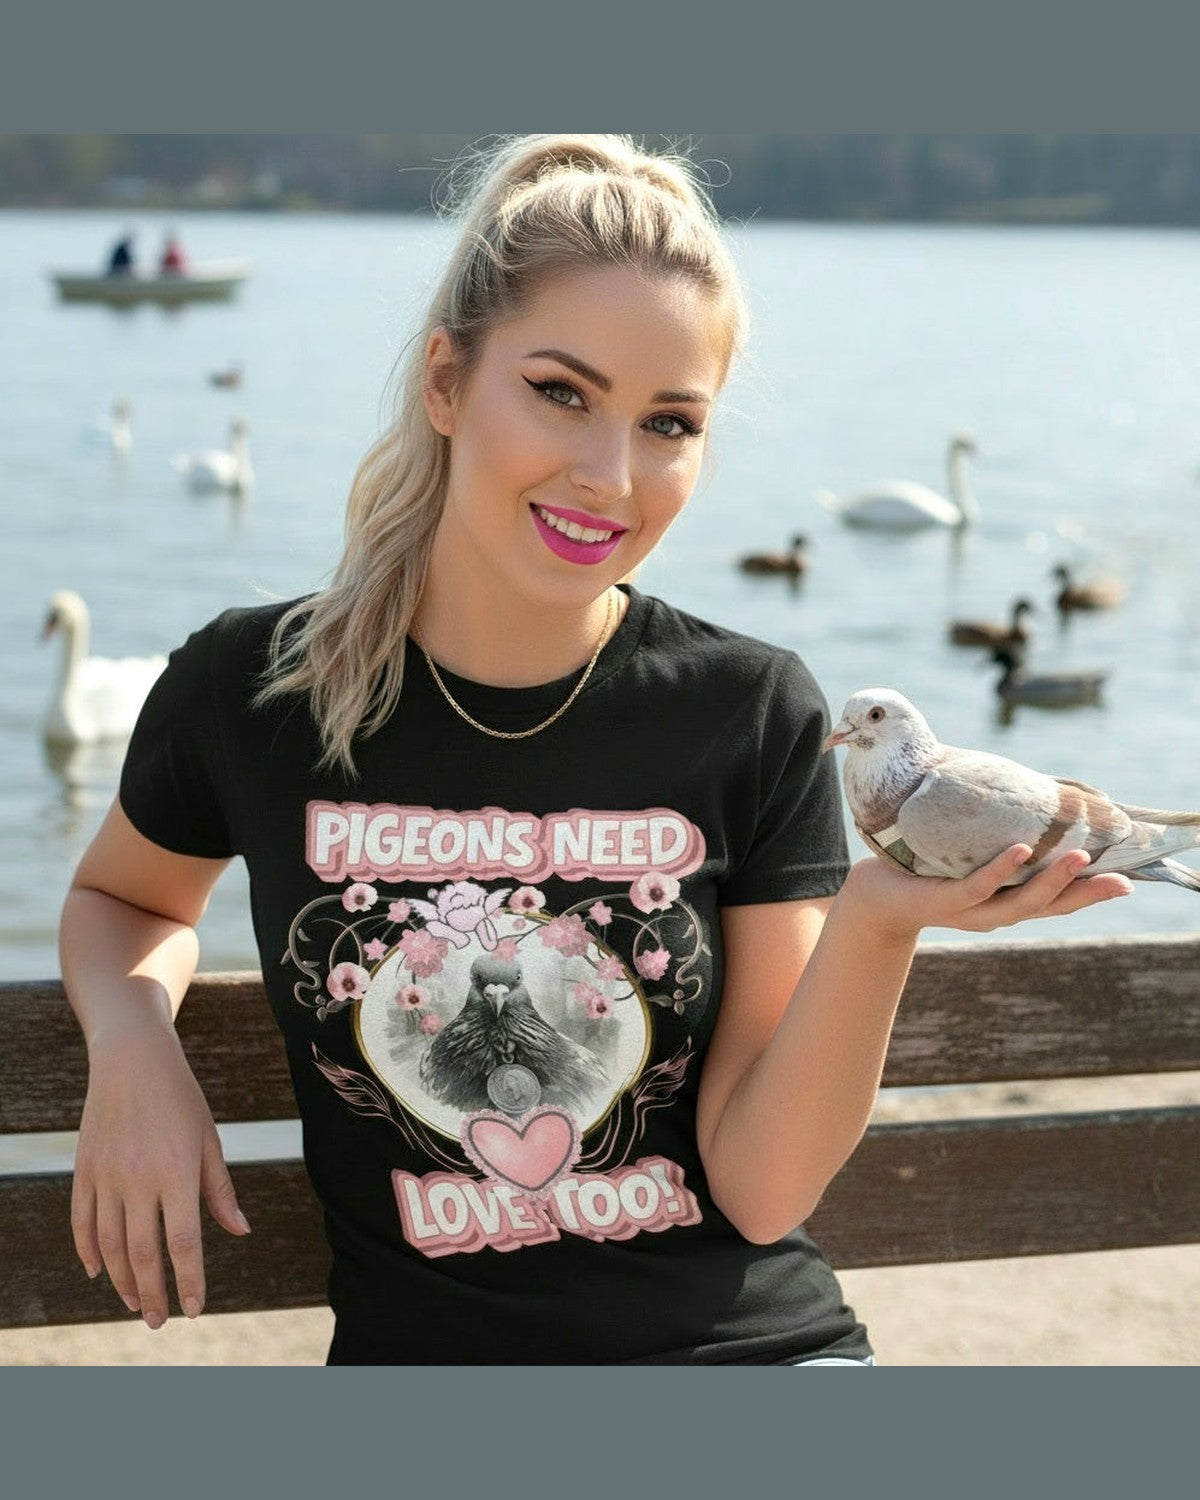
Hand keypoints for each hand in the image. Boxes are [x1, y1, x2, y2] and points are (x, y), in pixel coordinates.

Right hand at [71, 1023, 249, 1327]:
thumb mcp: (208, 1140)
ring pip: (110, 1246)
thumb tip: (240, 1231)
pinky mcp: (84, 1170)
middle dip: (152, 1294)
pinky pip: (82, 1222)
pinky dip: (88, 1252)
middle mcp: (138, 1179)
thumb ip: (220, 1190)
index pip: (184, 1243)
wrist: (132, 1059)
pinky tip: (100, 1272)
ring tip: (135, 1302)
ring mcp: (106, 1176)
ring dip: (122, 1281)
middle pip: (143, 1253)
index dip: (190, 1281)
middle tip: (158, 1322)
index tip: (195, 1310)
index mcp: (177, 1172)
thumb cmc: (180, 1099)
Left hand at [842, 844, 1133, 940]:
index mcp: (1008, 901)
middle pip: (1048, 906)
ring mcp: (970, 910)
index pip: (1057, 900)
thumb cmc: (928, 867)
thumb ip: (1001, 835)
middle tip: (1119, 879)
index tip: (1128, 881)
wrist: (876, 894)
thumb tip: (1035, 796)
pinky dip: (999, 870)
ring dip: (1050, 881)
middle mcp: (995, 911)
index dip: (1092, 893)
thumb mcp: (971, 853)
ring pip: (1018, 900)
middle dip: (1085, 893)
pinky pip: (975, 885)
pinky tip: (1018, 851)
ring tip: (1077, 858)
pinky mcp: (942, 900)